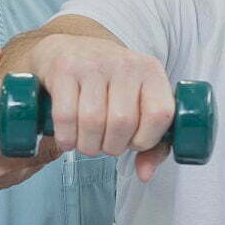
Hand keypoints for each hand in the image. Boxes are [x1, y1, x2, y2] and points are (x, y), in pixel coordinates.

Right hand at [0, 46, 58, 210]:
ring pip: (45, 147)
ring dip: (53, 128)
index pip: (2, 109)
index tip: (38, 84)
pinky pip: (44, 158)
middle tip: (57, 95)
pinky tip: (45, 130)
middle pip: (32, 129)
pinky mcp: (19, 176)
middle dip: (48, 112)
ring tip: (55, 111)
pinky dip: (48, 143)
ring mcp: (7, 166)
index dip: (25, 97)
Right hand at [27, 33, 176, 180]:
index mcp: (151, 71)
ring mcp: (93, 64)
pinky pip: (66, 116)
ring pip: (93, 121)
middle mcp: (124, 64)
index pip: (160, 114)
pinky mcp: (64, 69)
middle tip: (105, 145)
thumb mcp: (137, 104)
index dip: (145, 139)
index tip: (133, 142)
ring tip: (87, 144)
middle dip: (112, 147)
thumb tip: (145, 175)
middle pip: (123, 123)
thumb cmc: (107, 86)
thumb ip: (152, 144)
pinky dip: (66, 137)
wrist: (68, 49)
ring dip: (88, 145)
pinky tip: (67, 139)